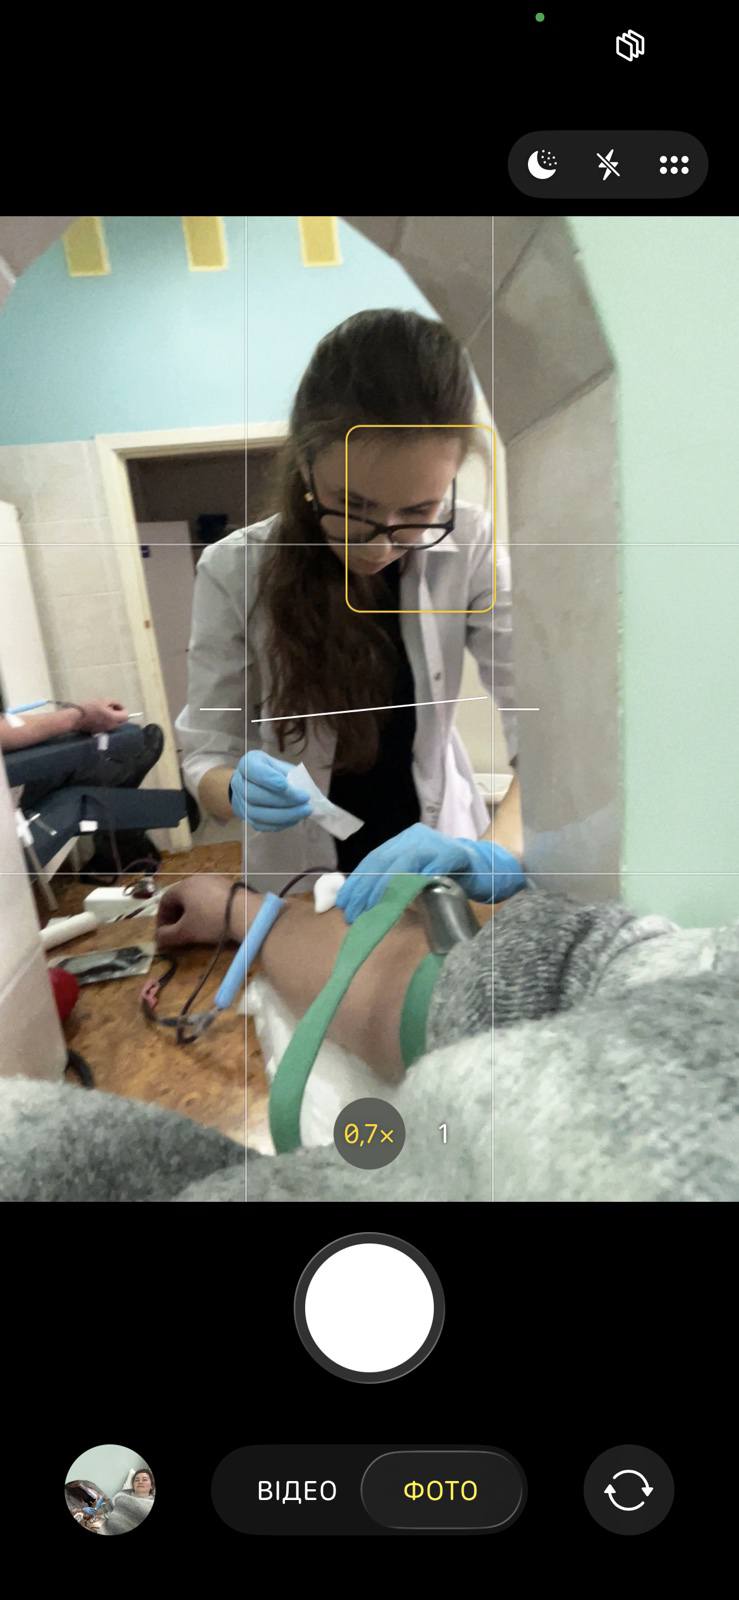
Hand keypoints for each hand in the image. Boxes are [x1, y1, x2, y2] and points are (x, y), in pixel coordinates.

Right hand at [76, 698, 128, 733]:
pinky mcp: (99, 732)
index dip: (122, 709)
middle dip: (117, 713)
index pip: (126, 715)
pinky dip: (105, 721)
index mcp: (114, 719)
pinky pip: (107, 726)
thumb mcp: (103, 700)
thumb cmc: (89, 708)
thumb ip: (115, 702)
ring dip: (111, 717)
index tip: (114, 705)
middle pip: (121, 720)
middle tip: (108, 707)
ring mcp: (106, 730)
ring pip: (114, 723)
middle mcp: (112, 727)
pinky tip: (97, 716)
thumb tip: (119, 706)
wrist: (75, 718)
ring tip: (101, 710)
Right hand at [155, 876, 243, 948]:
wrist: (246, 913)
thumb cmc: (210, 920)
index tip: (164, 933)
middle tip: (178, 931)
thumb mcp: (186, 931)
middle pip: (181, 897)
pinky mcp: (230, 885)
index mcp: (183, 886)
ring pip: (197, 897)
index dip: (161, 918)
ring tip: (196, 927)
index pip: (165, 901)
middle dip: (177, 916)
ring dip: (192, 912)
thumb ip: (167, 936)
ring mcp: (215, 880)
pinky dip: (207, 909)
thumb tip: (157, 938)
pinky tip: (214, 920)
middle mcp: (197, 878)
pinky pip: (212, 897)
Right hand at [231, 749, 311, 830]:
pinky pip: (262, 825)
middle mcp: (239, 783)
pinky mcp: (247, 818)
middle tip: (305, 800)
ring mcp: (241, 802)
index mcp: (248, 764)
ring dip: (284, 814)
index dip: (267, 778)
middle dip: (282, 799)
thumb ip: (290, 774)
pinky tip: (295, 819)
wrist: (254, 784)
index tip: (284, 785)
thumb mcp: (281, 765)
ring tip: (304, 811)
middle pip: (255, 795)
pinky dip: (280, 824)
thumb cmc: (272, 772)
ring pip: (258, 813)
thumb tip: (305, 789)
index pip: (253, 770)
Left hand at [334, 823, 525, 921]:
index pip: (374, 859)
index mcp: (404, 841)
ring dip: (385, 887)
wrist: (488, 869)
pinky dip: (420, 879)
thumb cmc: (448, 877)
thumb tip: (360, 901)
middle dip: (365, 888)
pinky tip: (406, 896)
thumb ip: (394, 883)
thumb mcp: (415, 878)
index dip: (357, 881)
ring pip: (404, 862)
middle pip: (384, 860)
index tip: (344, 903)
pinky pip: (434, 866)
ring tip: (372, 908)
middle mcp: (416, 837)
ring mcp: (436, 843)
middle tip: (353, 912)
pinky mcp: (456, 853)